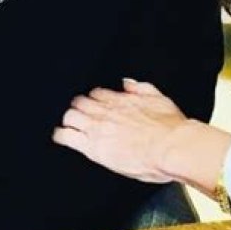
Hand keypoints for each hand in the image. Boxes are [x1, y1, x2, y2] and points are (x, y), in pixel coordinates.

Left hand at [53, 79, 186, 183]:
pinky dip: (61, 135)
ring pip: (71, 116)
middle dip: (79, 107)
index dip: (94, 98)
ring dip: (70, 118)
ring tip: (68, 123)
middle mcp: (107, 112)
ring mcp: (98, 129)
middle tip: (79, 113)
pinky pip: (68, 136)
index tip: (94, 103)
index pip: (97, 94)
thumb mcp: (159, 99)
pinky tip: (59, 136)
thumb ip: (141, 88)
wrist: (171, 147)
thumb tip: (128, 83)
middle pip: (81, 103)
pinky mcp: (93, 147)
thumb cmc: (170, 129)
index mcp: (121, 100)